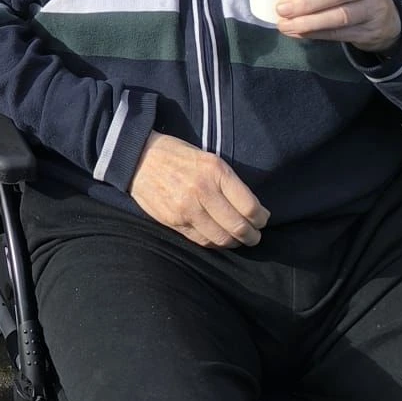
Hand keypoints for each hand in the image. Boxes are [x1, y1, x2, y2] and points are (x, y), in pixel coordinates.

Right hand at [129, 132, 269, 248]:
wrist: (139, 158)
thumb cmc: (178, 156)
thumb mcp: (209, 159)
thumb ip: (230, 184)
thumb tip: (255, 210)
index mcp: (215, 171)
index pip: (250, 207)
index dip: (262, 219)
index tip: (262, 220)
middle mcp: (202, 190)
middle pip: (238, 227)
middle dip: (252, 236)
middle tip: (254, 236)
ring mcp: (186, 208)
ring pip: (221, 239)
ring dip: (234, 243)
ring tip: (237, 239)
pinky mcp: (173, 221)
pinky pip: (201, 240)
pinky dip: (214, 243)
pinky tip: (218, 238)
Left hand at [275, 0, 401, 52]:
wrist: (381, 15)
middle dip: (308, 2)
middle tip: (282, 8)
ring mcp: (374, 7)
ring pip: (341, 16)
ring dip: (309, 22)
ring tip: (285, 25)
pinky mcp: (371, 29)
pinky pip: (341, 33)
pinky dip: (316, 34)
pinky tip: (298, 33)